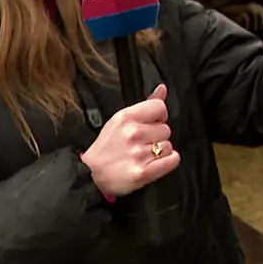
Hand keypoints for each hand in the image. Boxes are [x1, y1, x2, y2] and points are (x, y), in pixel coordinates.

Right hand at [82, 84, 180, 198]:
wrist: (90, 174)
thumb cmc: (106, 147)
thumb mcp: (120, 120)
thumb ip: (145, 105)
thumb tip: (162, 89)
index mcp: (126, 117)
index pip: (160, 107)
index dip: (158, 117)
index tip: (151, 124)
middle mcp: (133, 133)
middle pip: (166, 129)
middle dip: (157, 136)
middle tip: (142, 143)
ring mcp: (138, 153)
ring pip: (168, 146)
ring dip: (160, 152)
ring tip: (144, 155)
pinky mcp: (143, 173)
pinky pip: (172, 160)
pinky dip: (168, 162)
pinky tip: (156, 163)